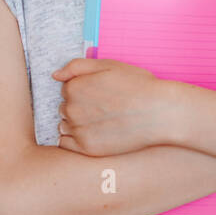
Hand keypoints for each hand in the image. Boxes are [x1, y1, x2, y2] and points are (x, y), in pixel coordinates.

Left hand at [51, 57, 179, 156]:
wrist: (160, 113)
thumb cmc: (139, 86)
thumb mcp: (110, 65)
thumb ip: (77, 66)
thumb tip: (55, 75)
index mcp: (74, 87)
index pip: (66, 89)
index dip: (84, 89)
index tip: (101, 93)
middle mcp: (72, 109)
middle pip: (65, 108)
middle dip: (79, 107)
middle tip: (105, 107)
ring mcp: (78, 130)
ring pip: (64, 125)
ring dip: (76, 123)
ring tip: (102, 121)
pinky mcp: (87, 149)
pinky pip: (66, 144)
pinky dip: (75, 140)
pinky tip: (95, 134)